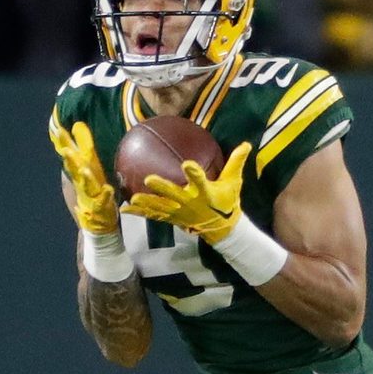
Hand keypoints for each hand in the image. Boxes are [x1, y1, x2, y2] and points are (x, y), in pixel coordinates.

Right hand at [53, 121, 117, 233]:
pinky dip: (105, 195)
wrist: (96, 221)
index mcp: (81, 171)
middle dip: (69, 159)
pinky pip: (103, 200)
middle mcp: (83, 181)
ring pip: (86, 184)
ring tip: (84, 170)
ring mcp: (90, 195)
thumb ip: (84, 147)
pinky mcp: (100, 206)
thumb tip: (78, 125)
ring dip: (84, 177)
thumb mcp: (89, 167)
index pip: (71, 154)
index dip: (64, 143)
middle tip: (65, 149)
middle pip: (74, 168)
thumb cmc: (94, 189)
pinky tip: (108, 189)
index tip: (58, 130)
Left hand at [122, 142, 251, 243]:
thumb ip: (236, 163)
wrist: (223, 229)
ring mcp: (181, 213)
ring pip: (162, 207)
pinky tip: (125, 208)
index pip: (201, 182)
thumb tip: (247, 144)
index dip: (194, 174)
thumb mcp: (234, 183)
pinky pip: (155, 216)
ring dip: (147, 203)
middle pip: (175, 195)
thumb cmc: (227, 202)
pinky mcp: (174, 219)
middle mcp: (192, 204)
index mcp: (206, 194)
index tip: (187, 165)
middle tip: (149, 179)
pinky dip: (141, 213)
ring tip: (133, 198)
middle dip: (163, 188)